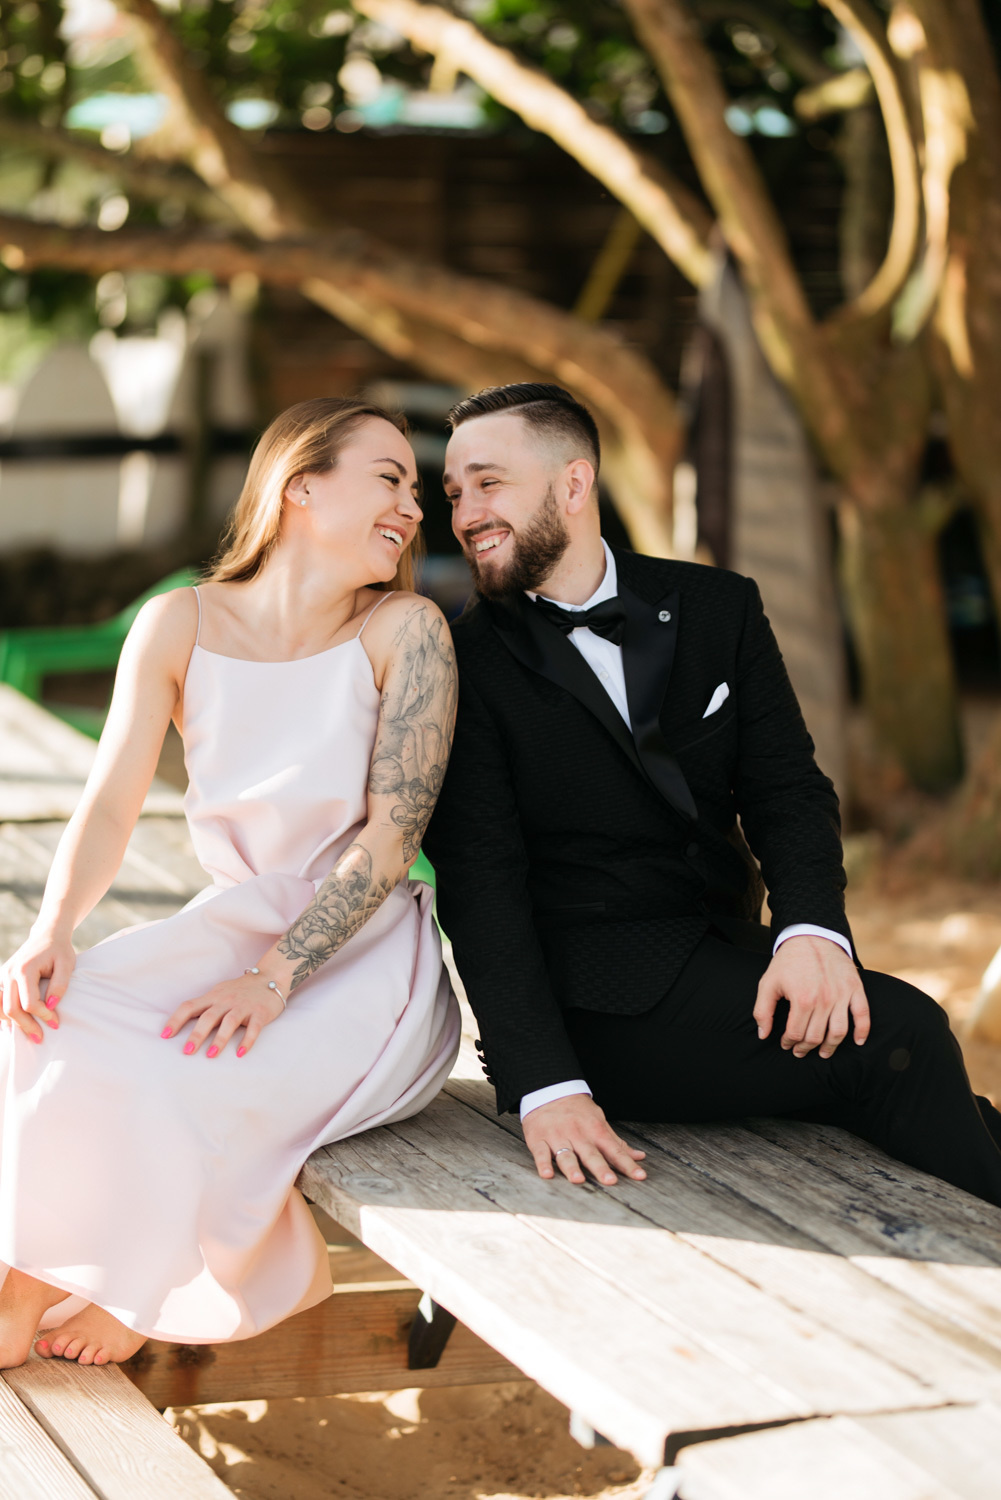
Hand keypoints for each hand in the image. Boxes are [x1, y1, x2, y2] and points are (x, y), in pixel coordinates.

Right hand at [0, 927, 74, 1043]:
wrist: (47, 935)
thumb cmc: (59, 950)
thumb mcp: (66, 964)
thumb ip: (60, 985)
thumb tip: (51, 1006)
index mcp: (25, 969)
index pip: (29, 1003)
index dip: (43, 1015)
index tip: (56, 1022)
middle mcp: (9, 973)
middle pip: (11, 1009)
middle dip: (26, 1026)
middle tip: (40, 1038)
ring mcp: (3, 976)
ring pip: (1, 1007)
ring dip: (13, 1024)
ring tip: (27, 1035)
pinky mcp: (3, 978)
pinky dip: (3, 1015)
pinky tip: (12, 1027)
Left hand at [162, 972, 284, 1057]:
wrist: (270, 978)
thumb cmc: (240, 990)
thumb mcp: (220, 993)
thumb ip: (205, 1007)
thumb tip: (182, 1024)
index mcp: (213, 997)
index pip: (189, 1006)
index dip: (176, 1020)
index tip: (164, 1036)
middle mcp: (227, 1001)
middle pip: (208, 1017)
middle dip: (197, 1034)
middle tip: (187, 1051)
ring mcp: (244, 1006)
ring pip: (229, 1022)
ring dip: (220, 1039)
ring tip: (211, 1055)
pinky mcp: (260, 1013)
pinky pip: (254, 1028)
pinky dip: (247, 1040)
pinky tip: (241, 1053)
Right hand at [522, 1094, 646, 1186]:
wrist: (548, 1090)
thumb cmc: (577, 1110)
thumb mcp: (599, 1121)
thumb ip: (617, 1143)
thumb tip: (639, 1157)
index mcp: (595, 1130)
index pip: (615, 1149)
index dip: (627, 1164)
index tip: (639, 1176)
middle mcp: (577, 1134)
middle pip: (591, 1153)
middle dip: (601, 1168)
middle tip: (610, 1181)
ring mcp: (557, 1136)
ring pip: (565, 1154)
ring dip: (572, 1167)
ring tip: (578, 1179)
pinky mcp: (538, 1138)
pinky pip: (540, 1152)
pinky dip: (543, 1164)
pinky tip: (547, 1174)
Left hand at [754, 935, 868, 1059]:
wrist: (811, 936)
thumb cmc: (788, 961)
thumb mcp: (768, 982)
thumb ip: (763, 1010)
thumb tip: (763, 1035)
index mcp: (802, 998)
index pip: (796, 1033)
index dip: (789, 1042)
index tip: (786, 1044)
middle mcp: (824, 999)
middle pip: (816, 1036)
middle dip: (805, 1047)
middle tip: (800, 1051)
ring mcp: (842, 994)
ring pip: (838, 1032)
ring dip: (831, 1047)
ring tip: (823, 1053)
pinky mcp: (855, 988)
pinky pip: (863, 1015)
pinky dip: (862, 1031)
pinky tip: (857, 1041)